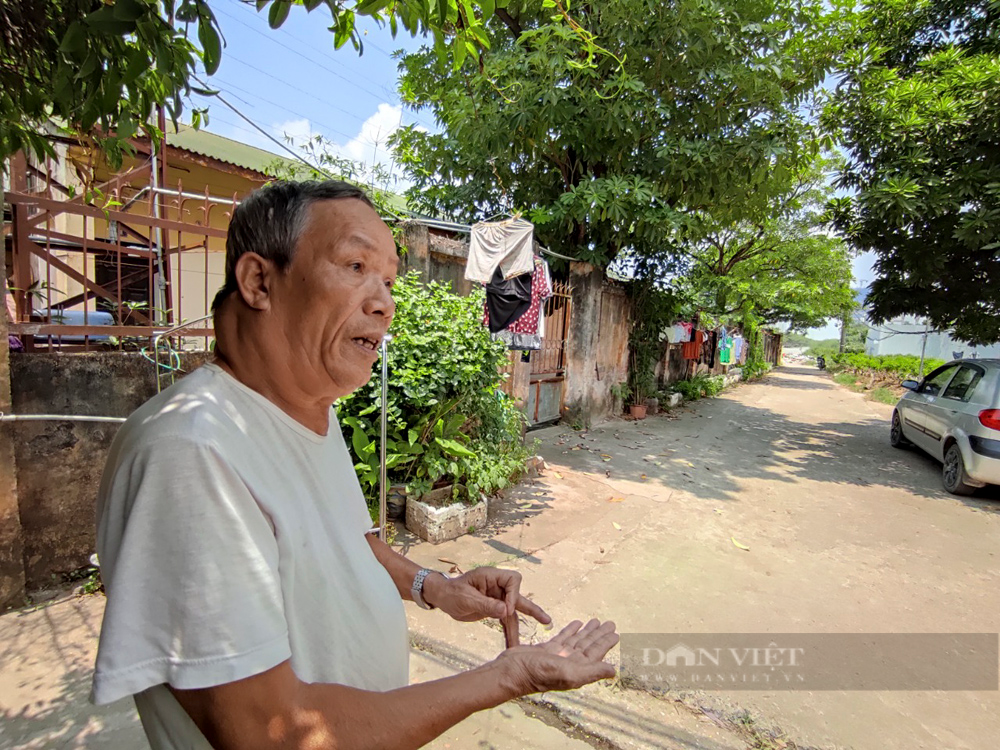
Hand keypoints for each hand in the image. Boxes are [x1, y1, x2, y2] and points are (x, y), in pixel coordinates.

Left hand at [424, 567, 550, 643]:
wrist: (442, 598)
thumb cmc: (451, 592)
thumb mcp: (466, 599)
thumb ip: (486, 605)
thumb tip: (505, 612)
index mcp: (491, 577)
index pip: (513, 580)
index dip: (513, 594)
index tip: (505, 610)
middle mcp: (497, 586)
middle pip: (518, 597)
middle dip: (531, 610)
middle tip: (546, 621)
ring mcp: (497, 599)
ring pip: (513, 613)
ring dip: (517, 629)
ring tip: (527, 646)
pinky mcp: (494, 610)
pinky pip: (505, 621)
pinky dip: (508, 633)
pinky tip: (513, 645)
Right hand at [496, 618, 618, 694]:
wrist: (512, 672)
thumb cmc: (538, 675)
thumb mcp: (568, 673)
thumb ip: (592, 671)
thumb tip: (614, 671)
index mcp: (578, 669)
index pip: (596, 653)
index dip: (606, 643)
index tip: (615, 633)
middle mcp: (570, 662)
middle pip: (588, 645)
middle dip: (599, 635)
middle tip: (610, 623)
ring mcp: (558, 655)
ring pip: (577, 640)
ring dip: (587, 631)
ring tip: (596, 621)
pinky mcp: (547, 649)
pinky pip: (563, 637)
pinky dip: (571, 630)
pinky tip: (577, 624)